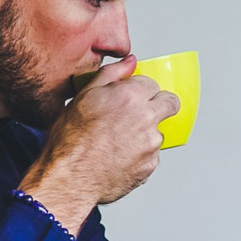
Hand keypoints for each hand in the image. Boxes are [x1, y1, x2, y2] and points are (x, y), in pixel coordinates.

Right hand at [17, 56, 180, 230]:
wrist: (70, 178)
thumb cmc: (71, 140)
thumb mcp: (84, 96)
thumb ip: (112, 74)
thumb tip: (130, 62)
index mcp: (131, 96)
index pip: (153, 84)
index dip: (141, 91)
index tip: (133, 98)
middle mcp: (146, 118)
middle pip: (170, 103)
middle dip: (159, 105)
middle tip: (140, 114)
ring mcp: (151, 143)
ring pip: (158, 131)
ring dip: (145, 133)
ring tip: (117, 142)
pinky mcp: (151, 165)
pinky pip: (151, 155)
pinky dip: (139, 155)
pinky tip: (118, 157)